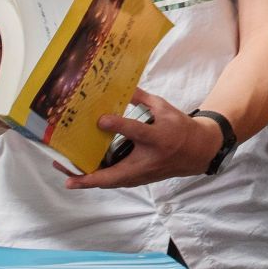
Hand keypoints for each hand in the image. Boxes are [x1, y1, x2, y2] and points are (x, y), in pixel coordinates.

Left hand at [64, 89, 220, 189]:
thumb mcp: (164, 107)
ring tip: (68, 176)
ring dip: (90, 181)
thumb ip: (140, 98)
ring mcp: (145, 173)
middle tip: (68, 175)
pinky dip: (101, 179)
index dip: (117, 126)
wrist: (199, 151)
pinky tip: (85, 174)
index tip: (100, 120)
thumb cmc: (180, 127)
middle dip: (90, 177)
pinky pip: (118, 181)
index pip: (135, 132)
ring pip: (114, 182)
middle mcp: (149, 159)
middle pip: (116, 174)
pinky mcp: (142, 179)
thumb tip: (118, 86)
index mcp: (158, 137)